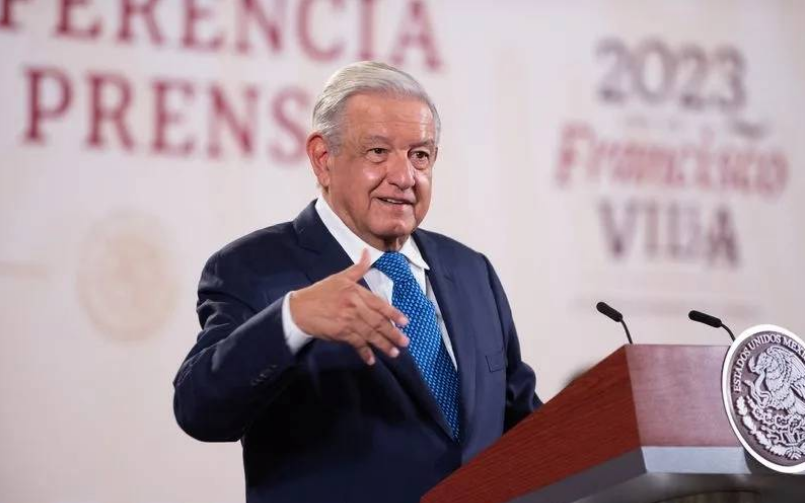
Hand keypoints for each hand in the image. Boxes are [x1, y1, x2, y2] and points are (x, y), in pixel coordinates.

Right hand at [289, 249, 408, 364]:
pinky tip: (371, 360)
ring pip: (370, 334)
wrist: (300, 308)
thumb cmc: (321, 292)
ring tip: (394, 353)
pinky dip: (364, 352)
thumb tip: (368, 252)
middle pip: (378, 321)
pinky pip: (357, 343)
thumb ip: (358, 268)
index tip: (405, 322)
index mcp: (356, 292)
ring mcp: (348, 320)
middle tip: (405, 342)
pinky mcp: (341, 333)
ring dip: (383, 345)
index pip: (380, 304)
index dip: (393, 314)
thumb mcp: (340, 277)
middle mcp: (355, 306)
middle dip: (393, 333)